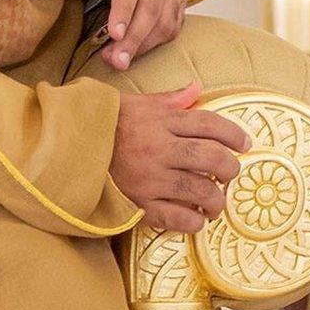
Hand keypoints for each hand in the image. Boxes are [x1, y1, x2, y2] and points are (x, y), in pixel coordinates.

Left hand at [49, 0, 190, 70]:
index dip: (124, 11)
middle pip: (150, 10)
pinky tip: (139, 51)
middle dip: (134, 39)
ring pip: (165, 21)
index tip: (115, 34)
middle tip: (116, 62)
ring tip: (120, 62)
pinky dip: (158, 41)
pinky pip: (174, 24)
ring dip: (145, 44)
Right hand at [110, 83, 249, 232]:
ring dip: (217, 199)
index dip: (234, 134)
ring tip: (217, 202)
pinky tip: (197, 219)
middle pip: (211, 157)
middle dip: (230, 167)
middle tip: (231, 173)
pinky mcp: (136, 204)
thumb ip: (169, 99)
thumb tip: (196, 88)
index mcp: (161, 121)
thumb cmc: (101, 125)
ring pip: (199, 189)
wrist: (63, 149)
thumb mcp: (135, 103)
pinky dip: (192, 221)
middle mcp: (159, 149)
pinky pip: (174, 217)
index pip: (209, 124)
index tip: (245, 143)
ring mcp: (148, 178)